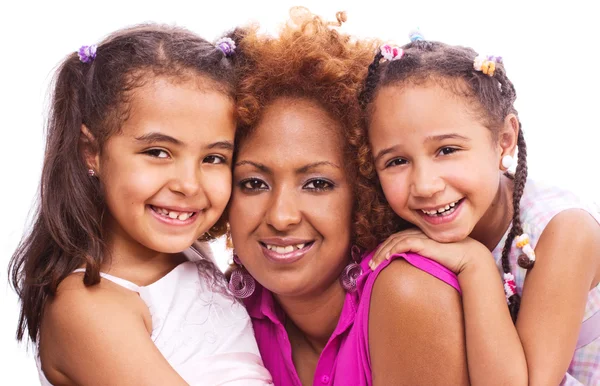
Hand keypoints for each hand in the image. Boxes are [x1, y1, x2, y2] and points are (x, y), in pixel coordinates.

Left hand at [368, 229, 490, 273]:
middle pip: (391, 240)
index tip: (375, 262)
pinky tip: (385, 258)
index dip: (383, 250)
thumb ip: (420, 263)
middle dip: (378, 252)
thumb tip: (410, 278)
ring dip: (381, 253)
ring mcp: (421, 236)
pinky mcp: (424, 241)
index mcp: (419, 237)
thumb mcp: (431, 262)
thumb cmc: (453, 262)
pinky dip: (392, 249)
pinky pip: (403, 242)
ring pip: (394, 241)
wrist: (469, 258)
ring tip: (373, 265)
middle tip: (369, 265)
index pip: (395, 240)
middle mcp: (418, 234)